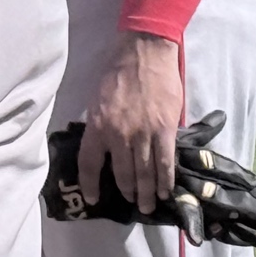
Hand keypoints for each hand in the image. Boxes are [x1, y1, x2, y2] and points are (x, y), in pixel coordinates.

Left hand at [79, 31, 183, 213]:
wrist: (143, 52)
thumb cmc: (117, 71)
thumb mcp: (97, 98)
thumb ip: (100, 124)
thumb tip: (103, 145)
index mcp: (97, 125)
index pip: (89, 163)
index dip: (90, 184)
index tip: (93, 198)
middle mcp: (118, 134)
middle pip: (121, 173)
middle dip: (127, 191)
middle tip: (132, 202)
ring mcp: (143, 133)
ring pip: (145, 172)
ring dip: (147, 192)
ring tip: (148, 205)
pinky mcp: (165, 130)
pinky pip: (165, 162)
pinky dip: (166, 180)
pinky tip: (166, 191)